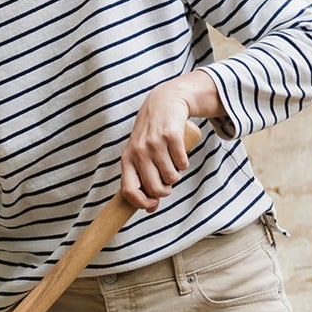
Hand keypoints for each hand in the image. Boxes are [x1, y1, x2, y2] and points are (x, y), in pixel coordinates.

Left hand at [121, 80, 201, 211]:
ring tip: (173, 164)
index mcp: (127, 160)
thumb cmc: (151, 135)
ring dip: (176, 175)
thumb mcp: (141, 155)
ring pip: (171, 177)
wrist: (164, 102)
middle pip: (154, 188)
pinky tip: (180, 155)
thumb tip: (150, 209)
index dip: (141, 203)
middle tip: (168, 182)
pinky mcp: (171, 135)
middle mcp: (138, 152)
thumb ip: (144, 180)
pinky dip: (184, 163)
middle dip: (165, 191)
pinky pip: (182, 163)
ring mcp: (154, 143)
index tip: (152, 204)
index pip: (128, 191)